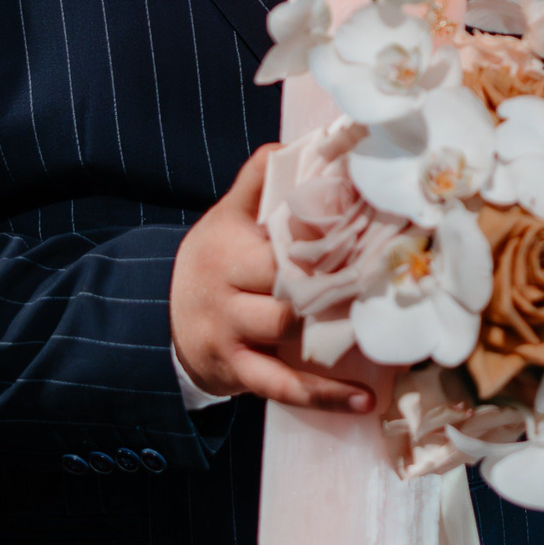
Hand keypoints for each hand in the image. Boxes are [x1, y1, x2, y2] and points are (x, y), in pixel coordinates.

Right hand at [171, 146, 373, 411]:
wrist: (156, 321)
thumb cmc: (211, 261)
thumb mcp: (224, 218)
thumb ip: (256, 182)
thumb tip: (293, 144)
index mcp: (228, 246)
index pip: (283, 239)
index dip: (327, 237)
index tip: (373, 231)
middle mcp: (226, 290)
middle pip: (287, 283)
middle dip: (334, 282)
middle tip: (387, 278)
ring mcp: (230, 333)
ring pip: (287, 328)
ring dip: (335, 329)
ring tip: (385, 330)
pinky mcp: (237, 372)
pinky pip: (284, 387)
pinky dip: (325, 397)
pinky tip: (364, 400)